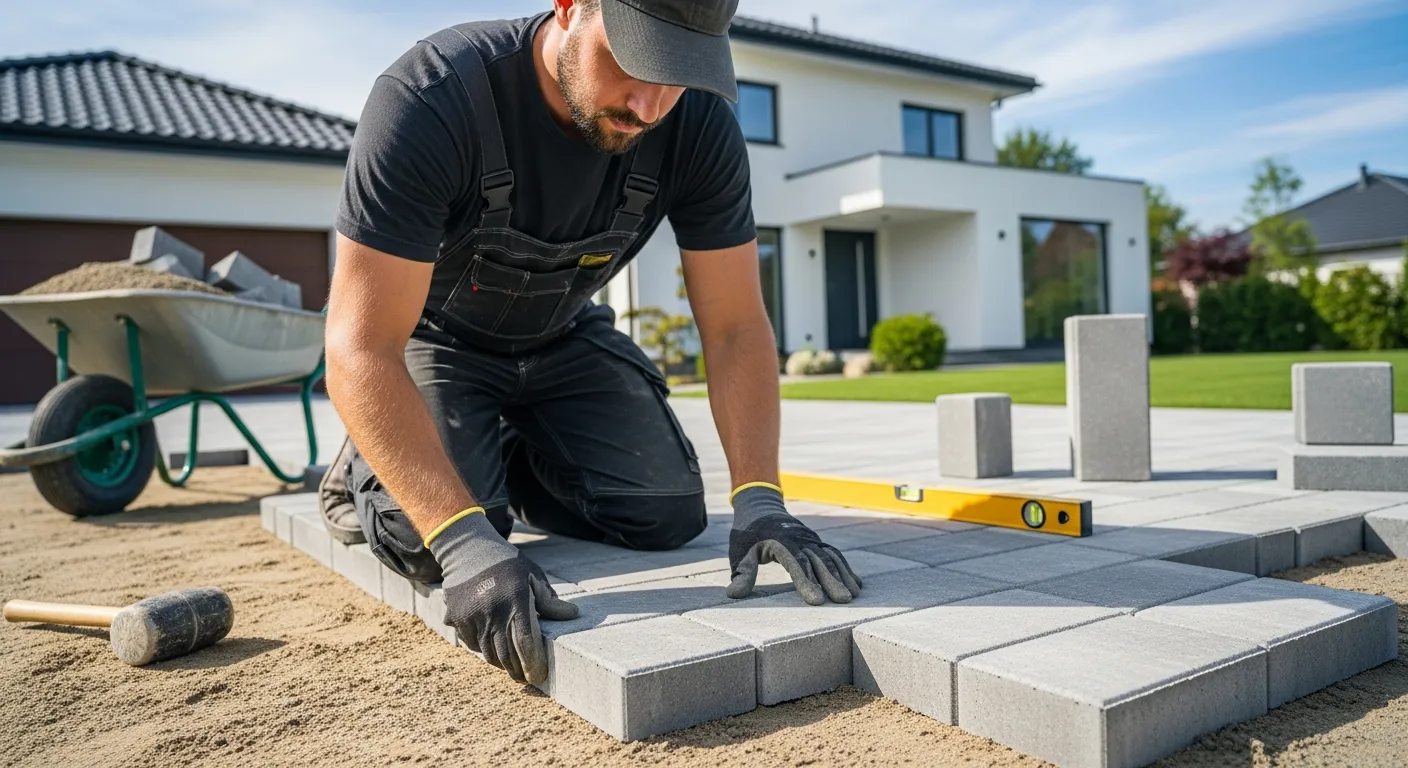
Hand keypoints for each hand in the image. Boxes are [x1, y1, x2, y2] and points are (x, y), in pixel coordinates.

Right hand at [426, 509, 577, 683]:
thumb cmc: (508, 564)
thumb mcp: (533, 576)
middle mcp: (493, 610)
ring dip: (502, 664)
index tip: (540, 676)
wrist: (467, 550)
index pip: (525, 641)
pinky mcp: (457, 618)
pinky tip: (495, 650)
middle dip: (519, 671)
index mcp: (516, 599)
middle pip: (506, 654)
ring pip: (488, 653)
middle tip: (527, 678)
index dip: (533, 663)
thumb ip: (549, 600)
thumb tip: (572, 615)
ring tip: (513, 668)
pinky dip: (485, 651)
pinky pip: (473, 644)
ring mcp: (472, 616)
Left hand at [726, 484, 861, 604]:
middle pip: (819, 561)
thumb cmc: (748, 534)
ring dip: (843, 575)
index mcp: (781, 542)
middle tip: (843, 601)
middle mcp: (800, 539)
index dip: (807, 583)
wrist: (761, 507)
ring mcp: (810, 539)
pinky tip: (856, 583)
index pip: (796, 564)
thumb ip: (742, 573)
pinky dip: (845, 568)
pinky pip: (834, 554)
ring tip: (854, 595)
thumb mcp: (740, 552)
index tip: (817, 601)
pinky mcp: (816, 542)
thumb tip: (733, 594)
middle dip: (833, 581)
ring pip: (830, 557)